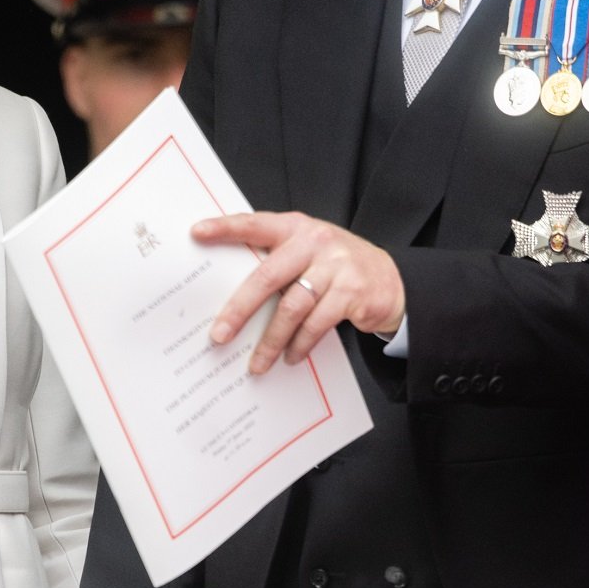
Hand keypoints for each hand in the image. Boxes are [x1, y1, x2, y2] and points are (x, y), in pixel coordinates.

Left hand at [194, 211, 404, 371]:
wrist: (391, 280)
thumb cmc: (335, 267)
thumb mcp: (308, 252)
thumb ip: (277, 260)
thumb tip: (229, 293)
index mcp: (296, 228)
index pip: (255, 224)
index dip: (225, 227)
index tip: (197, 233)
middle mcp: (315, 242)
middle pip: (267, 276)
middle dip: (240, 310)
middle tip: (219, 335)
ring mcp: (336, 266)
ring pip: (292, 308)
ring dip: (271, 340)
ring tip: (257, 363)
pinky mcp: (352, 292)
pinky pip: (317, 324)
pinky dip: (300, 344)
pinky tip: (291, 357)